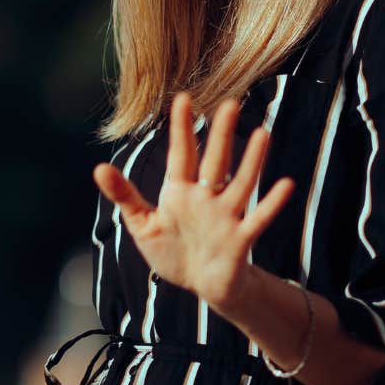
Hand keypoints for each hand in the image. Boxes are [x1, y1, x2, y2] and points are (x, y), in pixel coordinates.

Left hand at [91, 92, 295, 309]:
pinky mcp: (240, 238)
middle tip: (230, 104)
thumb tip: (98, 168)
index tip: (183, 99)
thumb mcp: (142, 225)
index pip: (181, 154)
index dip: (182, 128)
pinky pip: (258, 218)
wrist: (200, 286)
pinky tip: (285, 184)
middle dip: (221, 134)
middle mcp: (206, 198)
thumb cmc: (172, 252)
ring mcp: (225, 216)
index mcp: (180, 192)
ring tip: (262, 134)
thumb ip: (125, 197)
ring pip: (240, 183)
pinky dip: (271, 203)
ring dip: (252, 161)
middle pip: (215, 161)